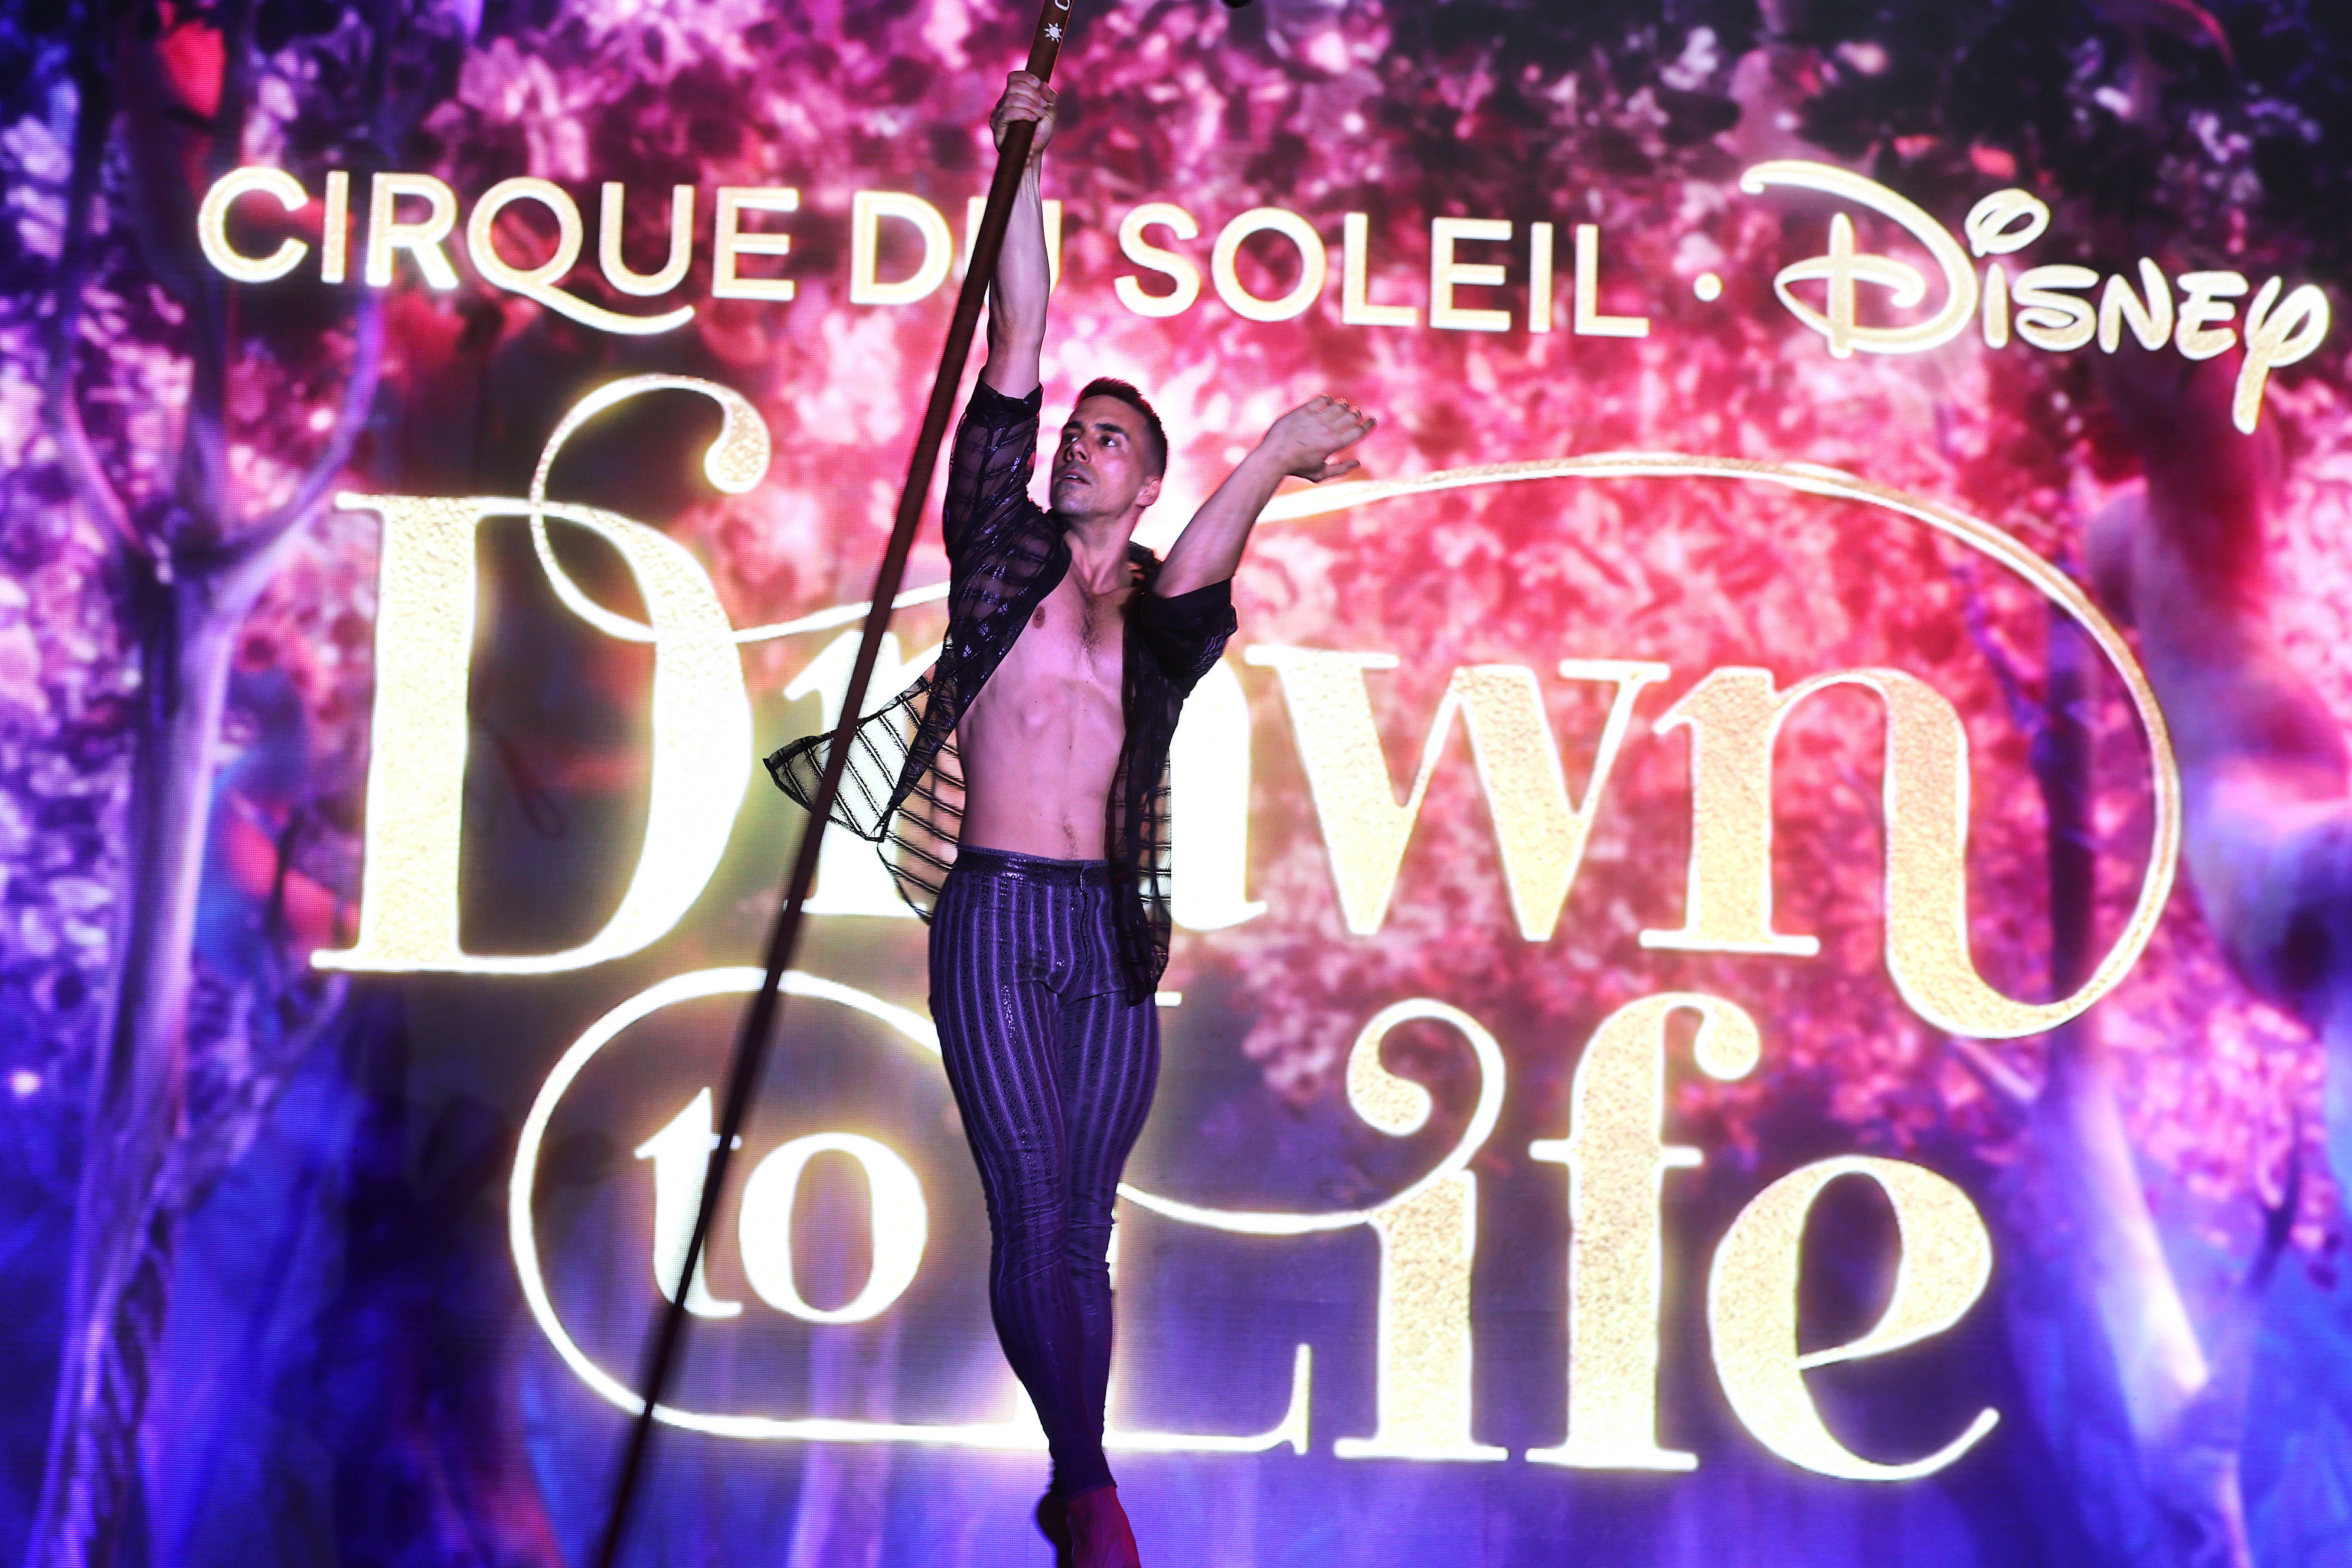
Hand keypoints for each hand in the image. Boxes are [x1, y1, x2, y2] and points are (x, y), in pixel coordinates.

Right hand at [990, 71, 1056, 160]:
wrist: (1033, 155)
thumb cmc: (1040, 134)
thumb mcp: (1050, 113)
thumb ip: (1050, 98)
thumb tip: (1043, 84)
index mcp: (1014, 96)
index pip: (1014, 77)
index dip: (1027, 78)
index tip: (1040, 86)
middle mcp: (1004, 103)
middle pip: (1014, 85)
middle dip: (1032, 94)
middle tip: (1043, 106)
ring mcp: (998, 113)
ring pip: (1012, 98)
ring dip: (1030, 105)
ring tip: (1040, 115)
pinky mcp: (997, 126)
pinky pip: (1008, 113)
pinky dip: (1023, 113)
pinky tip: (1033, 119)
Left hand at [1261, 395, 1375, 482]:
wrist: (1273, 457)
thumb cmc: (1297, 468)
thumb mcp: (1319, 474)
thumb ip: (1340, 470)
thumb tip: (1357, 463)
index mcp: (1334, 445)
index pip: (1359, 431)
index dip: (1369, 425)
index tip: (1372, 420)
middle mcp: (1326, 430)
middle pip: (1350, 416)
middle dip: (1356, 414)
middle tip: (1355, 415)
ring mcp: (1314, 419)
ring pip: (1337, 406)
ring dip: (1343, 406)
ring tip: (1343, 408)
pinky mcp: (1302, 411)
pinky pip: (1321, 400)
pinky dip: (1328, 400)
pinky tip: (1328, 403)